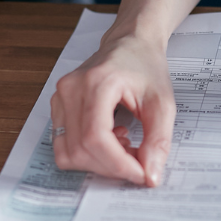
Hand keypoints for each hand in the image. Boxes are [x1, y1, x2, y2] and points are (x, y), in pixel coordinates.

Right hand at [51, 35, 175, 185]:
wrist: (130, 44)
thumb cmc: (145, 66)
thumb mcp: (163, 103)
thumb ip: (158, 141)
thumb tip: (150, 176)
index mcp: (97, 82)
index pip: (96, 138)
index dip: (118, 164)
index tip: (141, 174)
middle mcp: (71, 89)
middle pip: (80, 149)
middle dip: (111, 166)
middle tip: (137, 162)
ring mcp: (60, 97)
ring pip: (67, 152)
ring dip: (98, 162)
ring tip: (123, 146)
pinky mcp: (57, 107)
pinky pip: (64, 145)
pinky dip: (87, 154)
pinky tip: (110, 139)